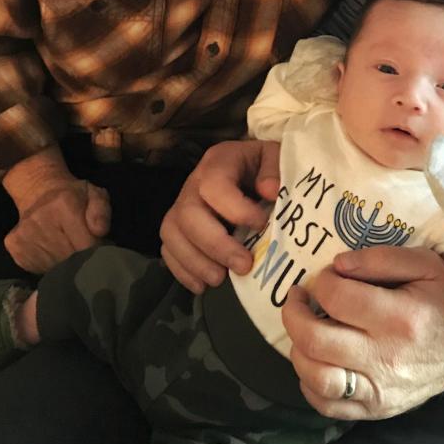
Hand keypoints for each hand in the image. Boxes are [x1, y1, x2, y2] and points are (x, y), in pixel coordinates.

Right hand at [3, 149, 110, 272]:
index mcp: (63, 205)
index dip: (95, 249)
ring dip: (65, 263)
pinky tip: (52, 250)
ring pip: (54, 266)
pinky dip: (49, 264)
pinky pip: (38, 268)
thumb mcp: (94, 194)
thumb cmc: (73, 195)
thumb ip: (101, 211)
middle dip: (81, 257)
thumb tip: (100, 231)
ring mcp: (24, 236)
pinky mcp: (14, 247)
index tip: (98, 246)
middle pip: (69, 258)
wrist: (37, 191)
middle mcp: (40, 221)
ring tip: (67, 247)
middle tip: (83, 247)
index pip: (85, 244)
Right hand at [160, 139, 279, 293]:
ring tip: (221, 279)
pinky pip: (168, 248)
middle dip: (216, 245)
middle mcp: (194, 183)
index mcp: (219, 161)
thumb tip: (270, 190)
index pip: (215, 184)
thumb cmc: (264, 166)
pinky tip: (202, 285)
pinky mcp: (177, 227)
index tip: (260, 225)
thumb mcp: (276, 157)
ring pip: (172, 233)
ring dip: (195, 262)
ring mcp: (181, 205)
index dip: (235, 208)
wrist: (250, 167)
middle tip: (244, 266)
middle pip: (188, 214)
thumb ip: (275, 169)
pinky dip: (182, 270)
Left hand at [283, 246, 443, 420]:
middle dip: (294, 313)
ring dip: (297, 349)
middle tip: (298, 298)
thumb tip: (337, 266)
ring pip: (315, 377)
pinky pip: (326, 405)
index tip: (328, 275)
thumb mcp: (425, 265)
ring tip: (304, 330)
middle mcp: (386, 358)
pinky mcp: (374, 409)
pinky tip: (315, 360)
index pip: (337, 298)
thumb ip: (381, 258)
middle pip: (315, 340)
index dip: (322, 281)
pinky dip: (308, 383)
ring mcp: (379, 390)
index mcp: (399, 318)